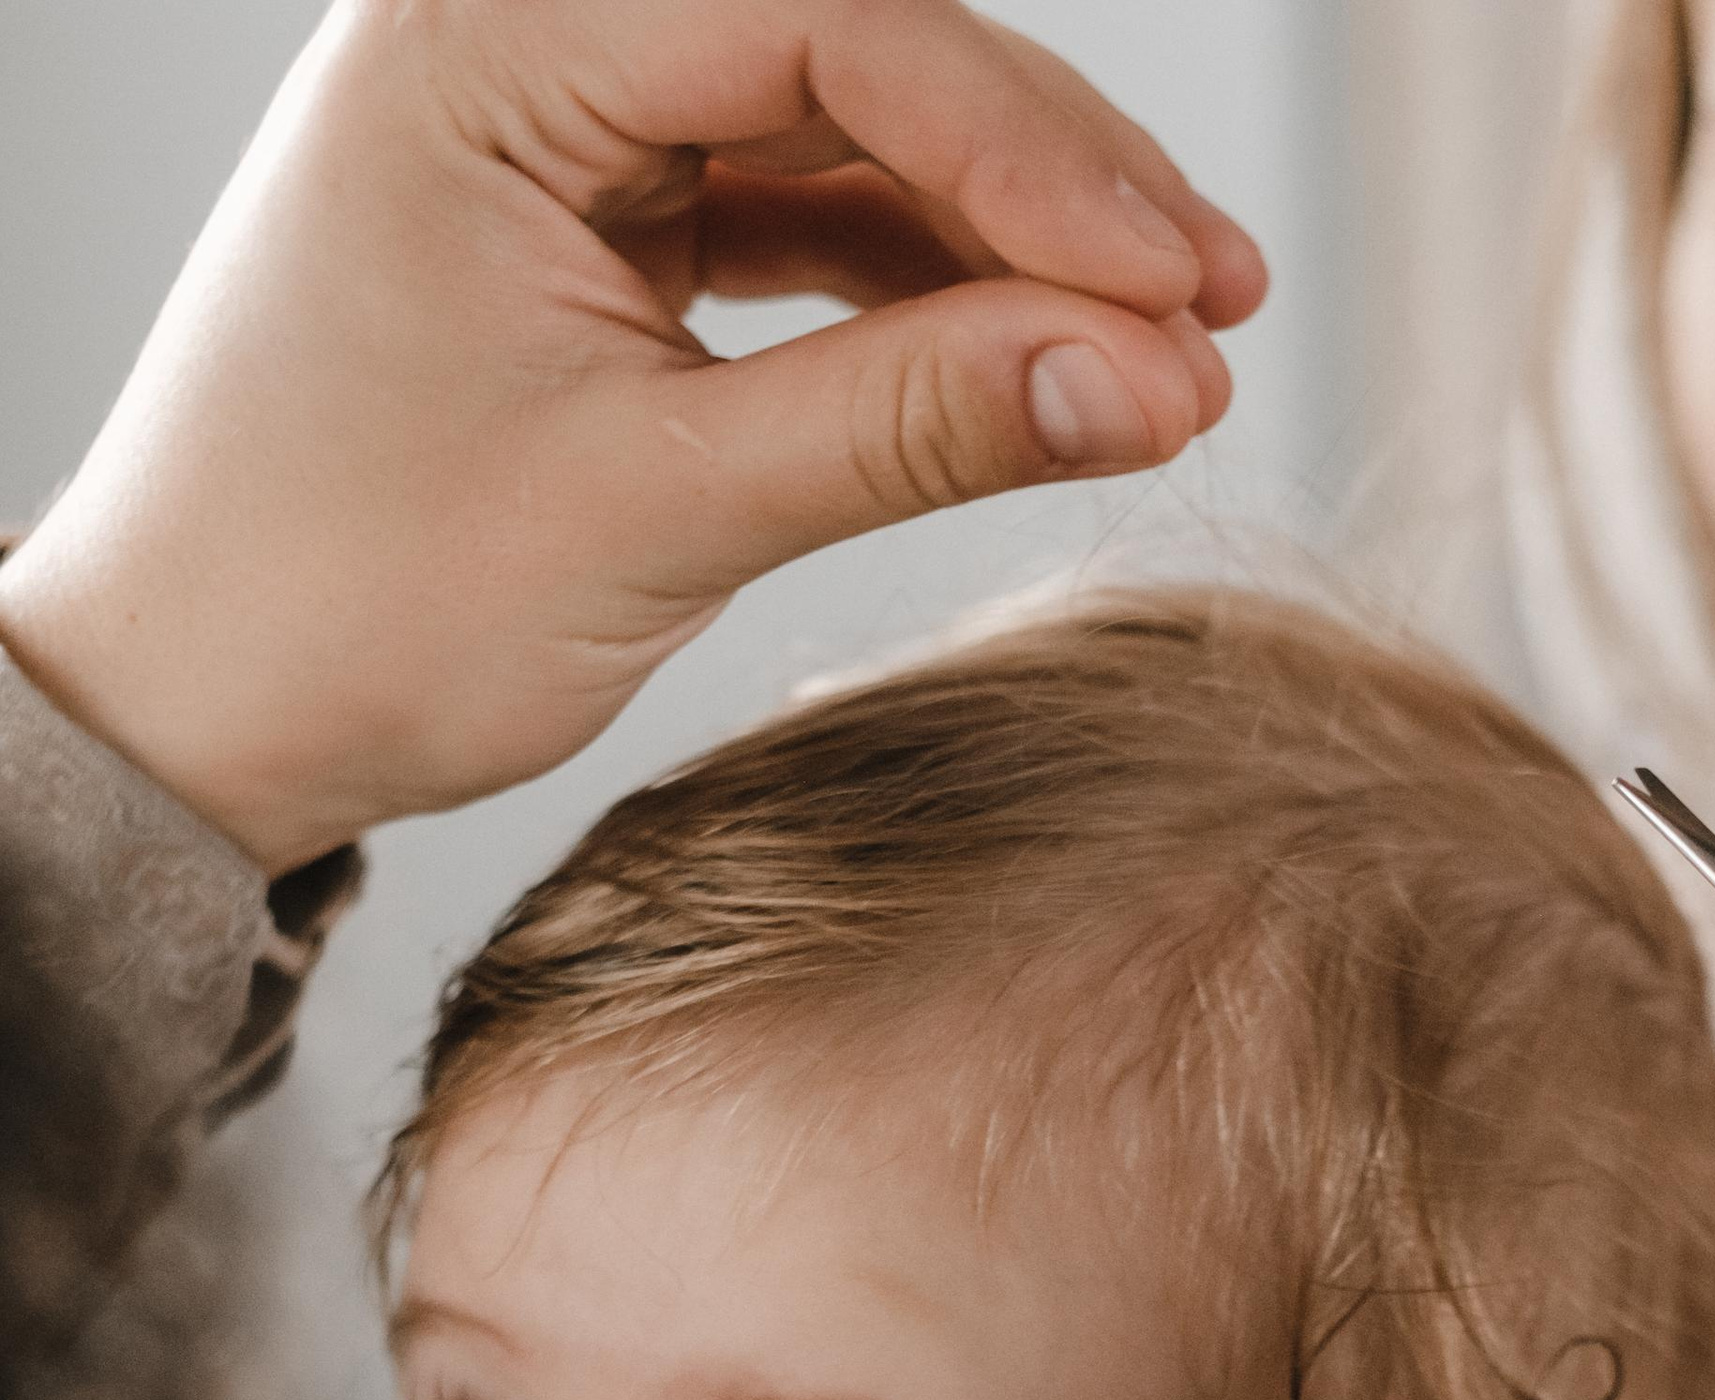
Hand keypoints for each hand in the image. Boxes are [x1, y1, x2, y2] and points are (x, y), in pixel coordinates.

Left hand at [0, 0, 1264, 871]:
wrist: (192, 708)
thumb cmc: (349, 608)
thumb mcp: (657, 512)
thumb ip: (910, 425)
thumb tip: (1152, 382)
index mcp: (478, 34)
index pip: (820, 17)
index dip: (1027, 150)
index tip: (1174, 288)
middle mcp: (515, 29)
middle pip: (853, 42)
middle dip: (1047, 182)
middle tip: (1214, 316)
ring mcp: (556, 114)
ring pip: (844, 123)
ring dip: (1005, 238)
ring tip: (1161, 358)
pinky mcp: (589, 210)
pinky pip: (797, 208)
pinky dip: (921, 289)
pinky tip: (1040, 365)